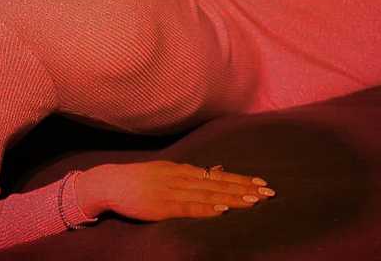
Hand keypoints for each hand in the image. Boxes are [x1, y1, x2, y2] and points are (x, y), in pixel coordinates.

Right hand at [76, 161, 275, 221]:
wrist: (112, 182)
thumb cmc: (140, 180)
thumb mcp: (167, 172)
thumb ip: (188, 176)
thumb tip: (212, 174)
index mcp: (184, 170)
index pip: (219, 176)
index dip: (241, 180)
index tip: (262, 183)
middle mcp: (183, 177)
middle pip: (219, 184)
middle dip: (245, 188)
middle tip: (268, 192)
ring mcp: (173, 190)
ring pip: (209, 195)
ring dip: (232, 198)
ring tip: (253, 201)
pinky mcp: (163, 205)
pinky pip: (189, 208)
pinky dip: (206, 208)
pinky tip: (222, 210)